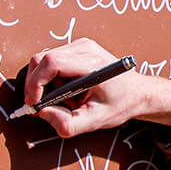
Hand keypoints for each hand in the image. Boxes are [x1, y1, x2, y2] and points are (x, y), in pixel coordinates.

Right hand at [23, 38, 170, 137]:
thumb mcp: (96, 121)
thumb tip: (42, 113)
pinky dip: (52, 79)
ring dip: (46, 84)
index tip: (33, 104)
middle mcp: (86, 48)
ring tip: (67, 100)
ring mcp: (81, 45)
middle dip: (36, 85)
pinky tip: (68, 91)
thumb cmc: (120, 104)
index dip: (35, 83)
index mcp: (93, 63)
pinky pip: (51, 61)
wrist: (137, 92)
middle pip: (41, 59)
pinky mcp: (77, 48)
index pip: (52, 63)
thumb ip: (68, 124)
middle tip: (47, 106)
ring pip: (43, 61)